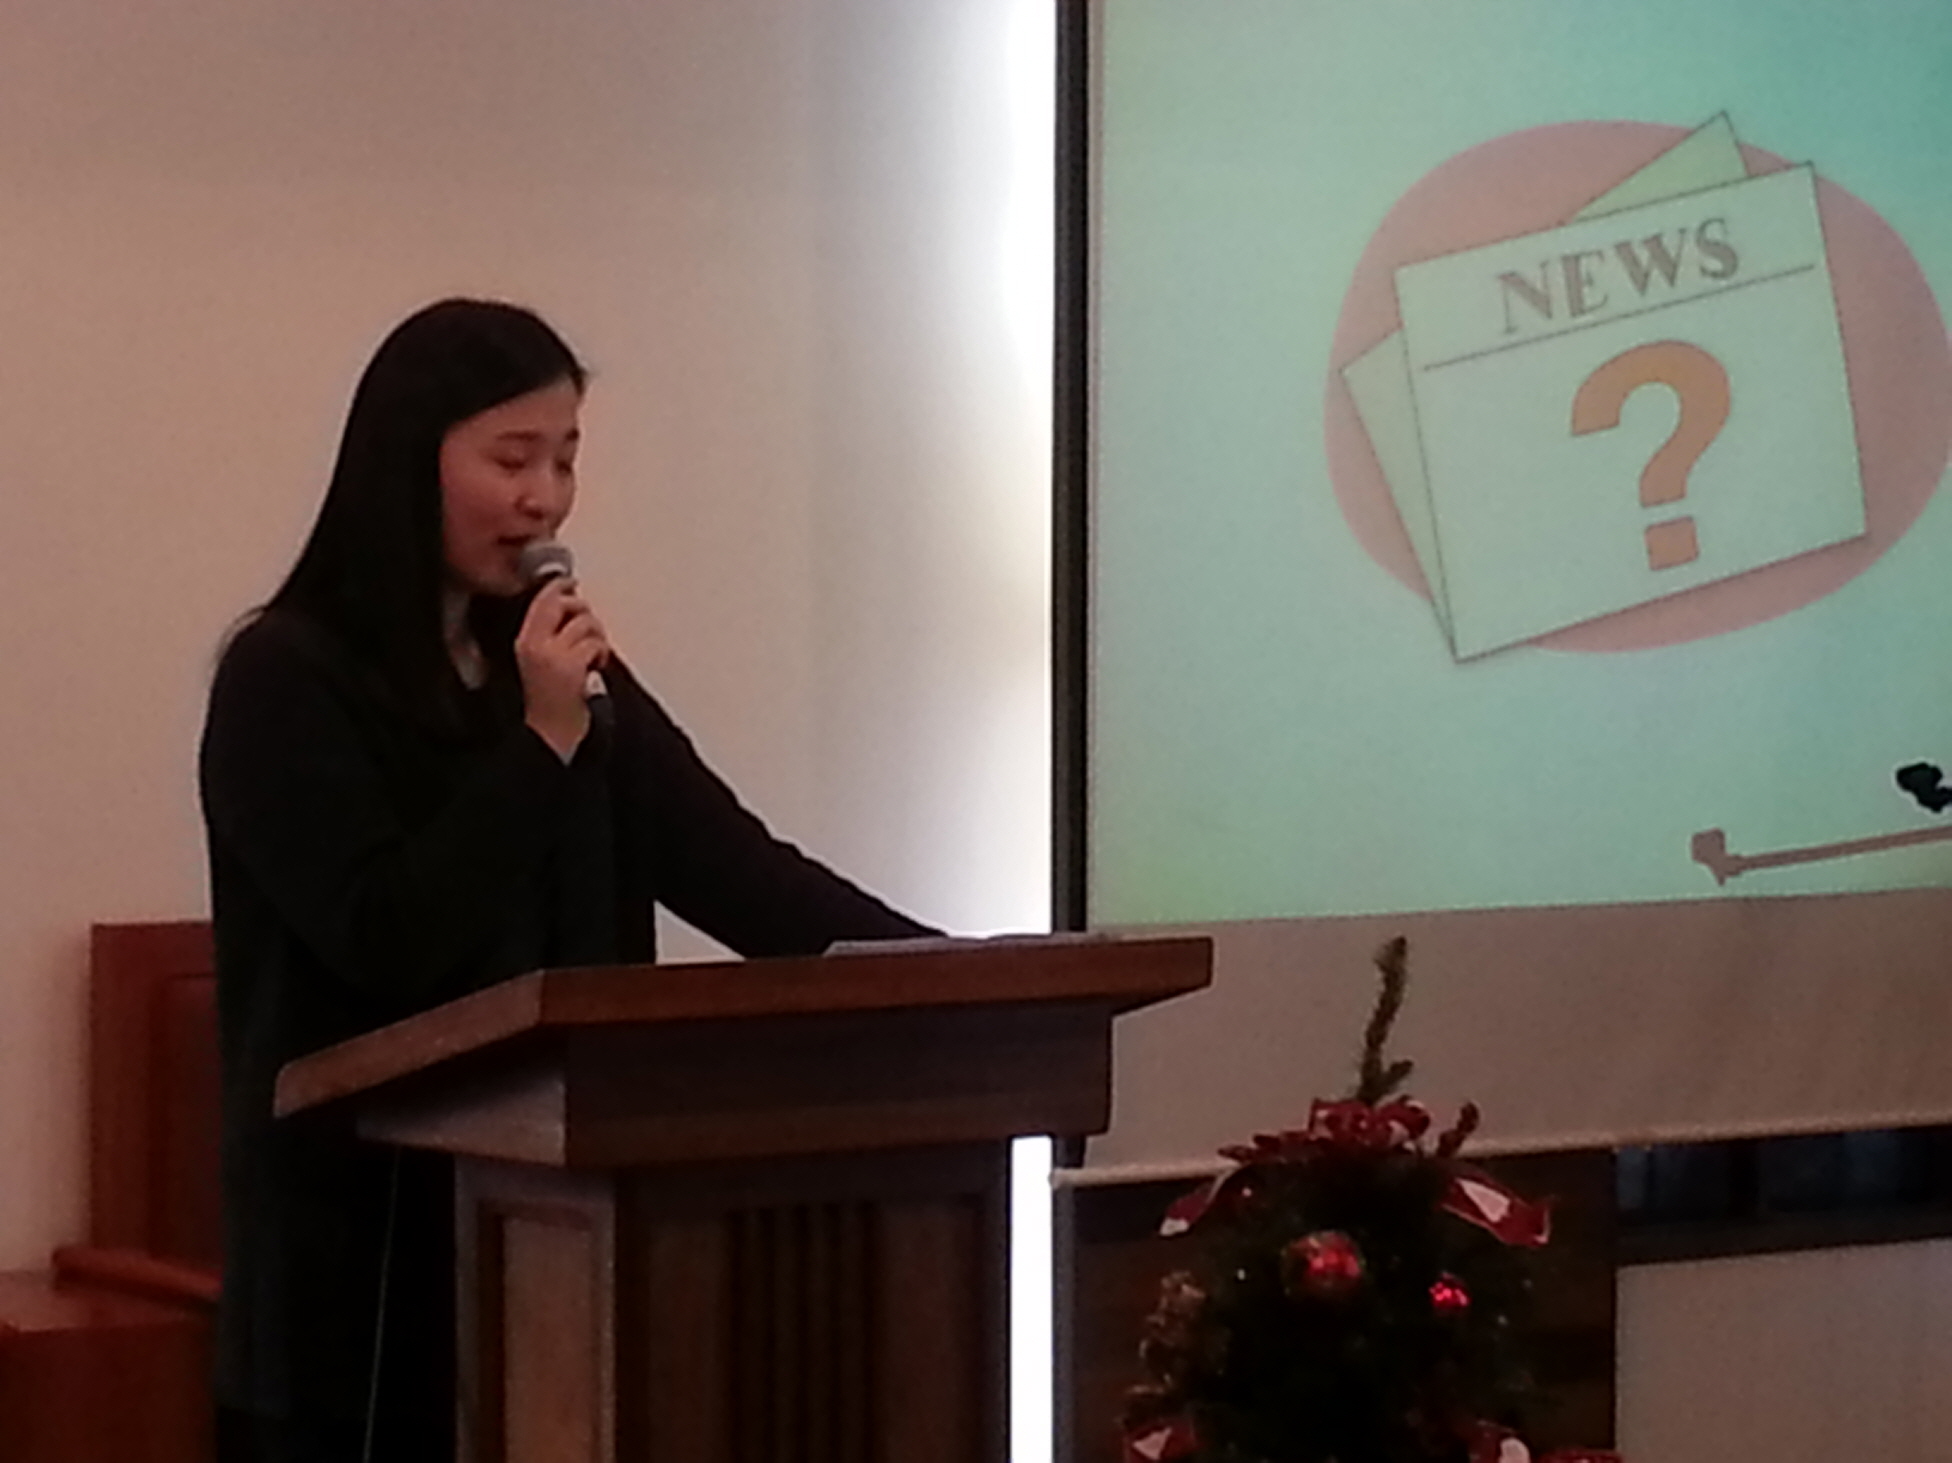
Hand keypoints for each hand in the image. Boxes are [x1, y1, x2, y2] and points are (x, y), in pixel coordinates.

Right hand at [516, 578, 609, 760]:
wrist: (549, 735)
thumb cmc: (549, 702)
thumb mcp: (540, 663)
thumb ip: (550, 636)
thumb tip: (572, 607)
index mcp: (524, 642)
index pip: (541, 600)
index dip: (559, 587)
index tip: (570, 583)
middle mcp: (535, 644)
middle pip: (563, 603)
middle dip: (582, 609)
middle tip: (589, 626)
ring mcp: (554, 655)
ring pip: (586, 623)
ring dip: (597, 636)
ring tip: (593, 655)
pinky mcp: (572, 668)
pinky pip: (595, 644)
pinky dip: (601, 653)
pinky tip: (596, 667)